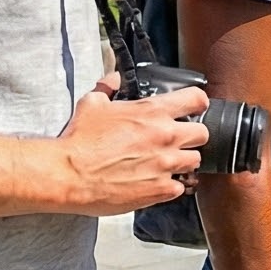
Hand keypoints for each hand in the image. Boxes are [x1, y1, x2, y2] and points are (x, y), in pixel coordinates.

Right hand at [55, 72, 207, 215]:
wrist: (68, 174)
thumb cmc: (79, 140)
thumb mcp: (92, 103)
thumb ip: (109, 88)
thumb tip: (114, 80)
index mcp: (153, 112)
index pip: (197, 99)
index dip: (197, 103)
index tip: (194, 108)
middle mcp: (165, 136)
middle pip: (202, 133)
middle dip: (192, 136)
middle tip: (177, 140)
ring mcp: (166, 164)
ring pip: (195, 161)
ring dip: (183, 161)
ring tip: (165, 164)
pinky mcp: (160, 189)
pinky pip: (180, 187)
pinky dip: (170, 186)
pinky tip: (156, 183)